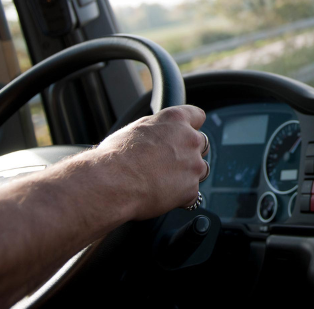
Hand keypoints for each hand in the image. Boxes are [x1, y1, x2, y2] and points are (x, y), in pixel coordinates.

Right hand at [94, 105, 207, 220]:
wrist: (112, 182)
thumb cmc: (116, 156)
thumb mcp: (136, 129)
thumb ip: (157, 129)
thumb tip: (160, 133)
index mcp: (175, 120)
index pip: (197, 116)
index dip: (191, 126)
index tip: (187, 132)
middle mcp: (190, 139)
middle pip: (202, 144)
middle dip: (189, 152)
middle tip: (169, 162)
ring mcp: (193, 165)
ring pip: (200, 169)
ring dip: (188, 174)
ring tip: (164, 181)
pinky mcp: (191, 189)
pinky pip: (192, 193)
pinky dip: (181, 197)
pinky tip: (162, 195)